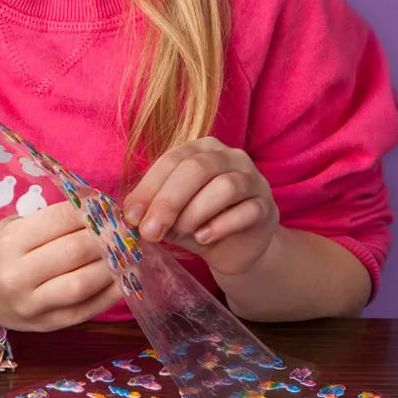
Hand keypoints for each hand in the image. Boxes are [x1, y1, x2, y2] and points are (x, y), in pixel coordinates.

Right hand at [0, 201, 120, 331]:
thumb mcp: (13, 226)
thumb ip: (51, 221)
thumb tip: (98, 212)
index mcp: (10, 242)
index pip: (59, 220)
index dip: (89, 210)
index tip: (105, 205)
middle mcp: (18, 275)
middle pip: (74, 252)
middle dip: (105, 236)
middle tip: (122, 228)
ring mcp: (33, 304)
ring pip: (83, 283)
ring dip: (112, 265)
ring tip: (127, 252)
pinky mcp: (48, 325)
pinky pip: (86, 310)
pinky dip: (110, 293)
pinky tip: (123, 278)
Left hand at [121, 137, 278, 277]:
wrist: (236, 248)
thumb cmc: (197, 222)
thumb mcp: (171, 214)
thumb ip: (154, 208)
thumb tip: (130, 216)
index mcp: (200, 149)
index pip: (172, 160)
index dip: (149, 188)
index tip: (131, 216)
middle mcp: (229, 156)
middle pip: (197, 169)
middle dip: (168, 202)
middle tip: (151, 231)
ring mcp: (253, 179)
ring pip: (225, 186)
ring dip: (195, 212)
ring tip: (180, 233)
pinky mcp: (267, 207)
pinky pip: (247, 211)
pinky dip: (220, 226)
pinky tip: (203, 238)